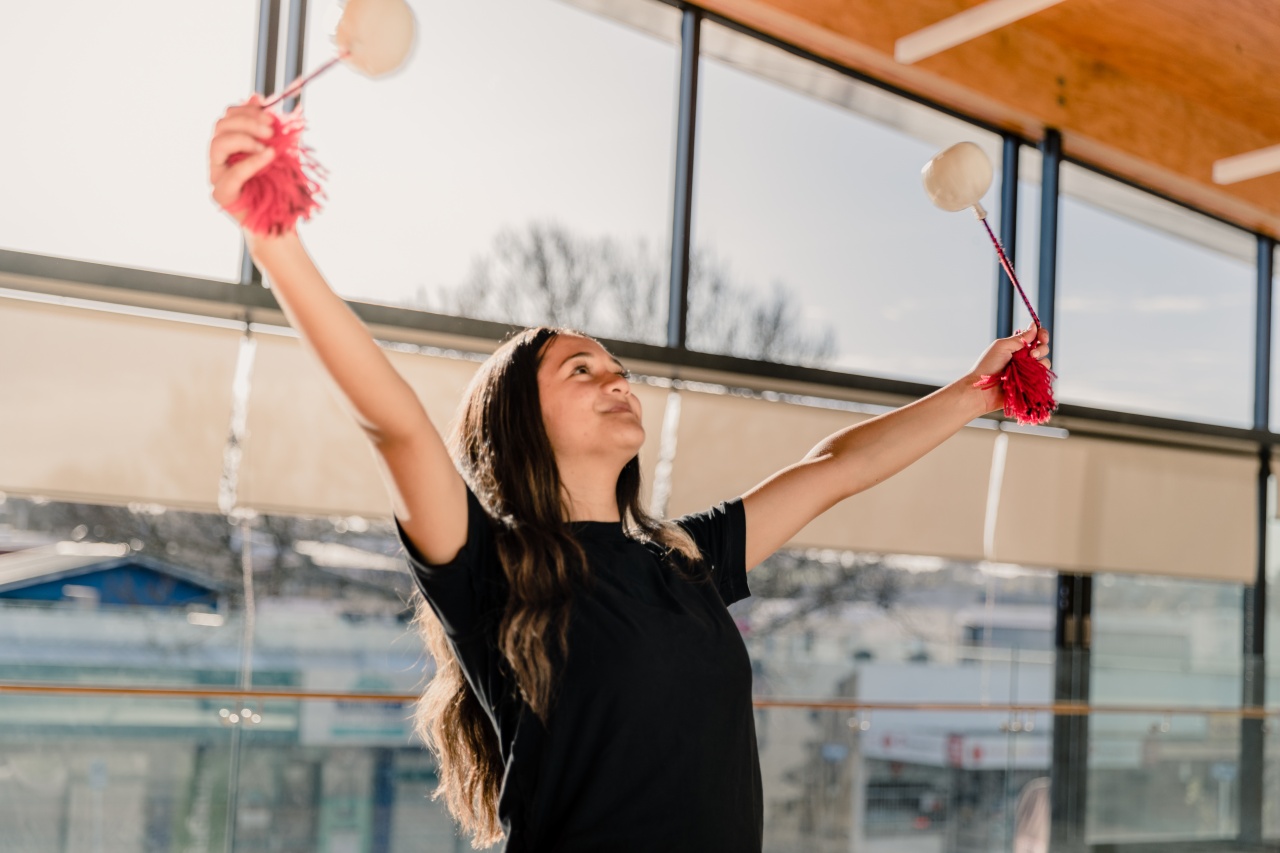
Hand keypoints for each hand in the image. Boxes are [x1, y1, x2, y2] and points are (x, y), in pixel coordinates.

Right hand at [208, 95, 277, 224]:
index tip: (270, 116)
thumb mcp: (277, 151)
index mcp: (230, 146)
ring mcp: (217, 176)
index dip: (246, 111)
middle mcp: (219, 158)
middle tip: (270, 130)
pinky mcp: (222, 194)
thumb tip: (256, 96)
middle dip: (246, 122)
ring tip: (269, 148)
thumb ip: (265, 127)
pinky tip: (268, 156)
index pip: (227, 118)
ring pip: (218, 144)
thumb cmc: (278, 188)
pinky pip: (231, 173)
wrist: (280, 223)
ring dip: (245, 139)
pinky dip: (251, 162)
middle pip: (220, 126)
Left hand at [969, 327, 1051, 412]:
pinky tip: (1030, 376)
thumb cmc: (987, 367)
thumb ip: (1019, 338)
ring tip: (1028, 366)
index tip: (1042, 338)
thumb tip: (1034, 325)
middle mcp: (1023, 358)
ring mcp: (1027, 371)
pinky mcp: (1029, 384)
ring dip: (1041, 362)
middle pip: (1043, 348)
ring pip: (1045, 363)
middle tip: (1032, 354)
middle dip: (1042, 349)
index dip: (1041, 335)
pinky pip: (1042, 377)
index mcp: (1016, 347)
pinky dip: (1040, 374)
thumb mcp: (1001, 347)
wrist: (982, 390)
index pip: (1035, 337)